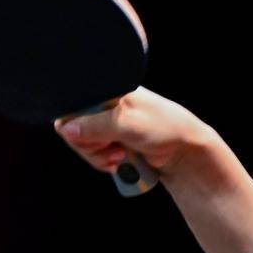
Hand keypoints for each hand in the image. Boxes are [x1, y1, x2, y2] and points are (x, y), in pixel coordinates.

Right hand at [53, 86, 215, 178]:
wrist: (186, 150)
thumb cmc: (164, 128)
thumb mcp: (127, 124)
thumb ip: (95, 126)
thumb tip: (66, 129)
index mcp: (108, 91)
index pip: (71, 107)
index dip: (77, 127)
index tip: (95, 137)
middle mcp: (105, 105)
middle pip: (74, 130)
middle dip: (91, 146)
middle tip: (112, 148)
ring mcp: (108, 125)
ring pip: (84, 146)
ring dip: (99, 156)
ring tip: (120, 156)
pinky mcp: (113, 141)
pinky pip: (96, 154)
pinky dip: (105, 161)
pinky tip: (121, 160)